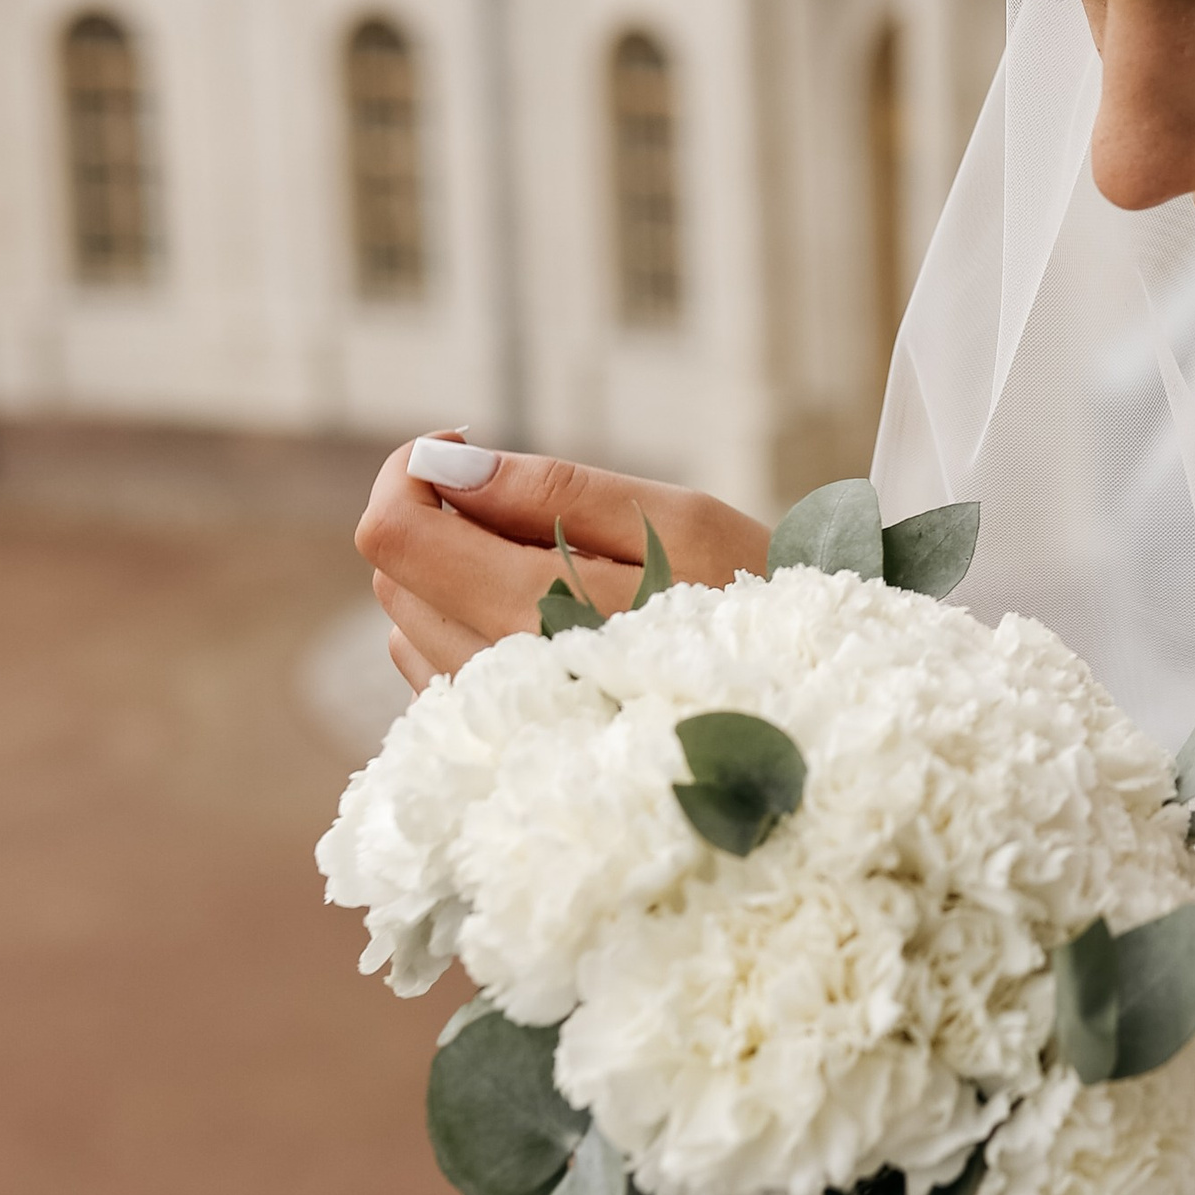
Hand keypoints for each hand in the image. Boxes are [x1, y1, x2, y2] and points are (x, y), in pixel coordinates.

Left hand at [357, 440, 769, 690]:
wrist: (799, 717)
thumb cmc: (753, 603)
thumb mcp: (678, 521)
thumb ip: (555, 490)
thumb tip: (443, 464)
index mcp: (540, 615)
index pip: (395, 535)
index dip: (411, 470)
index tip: (469, 443)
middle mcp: (500, 681)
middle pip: (394, 574)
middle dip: (439, 516)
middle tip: (530, 504)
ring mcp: (497, 727)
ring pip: (408, 622)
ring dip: (452, 574)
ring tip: (553, 568)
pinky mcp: (502, 750)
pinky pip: (437, 670)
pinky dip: (467, 624)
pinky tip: (546, 620)